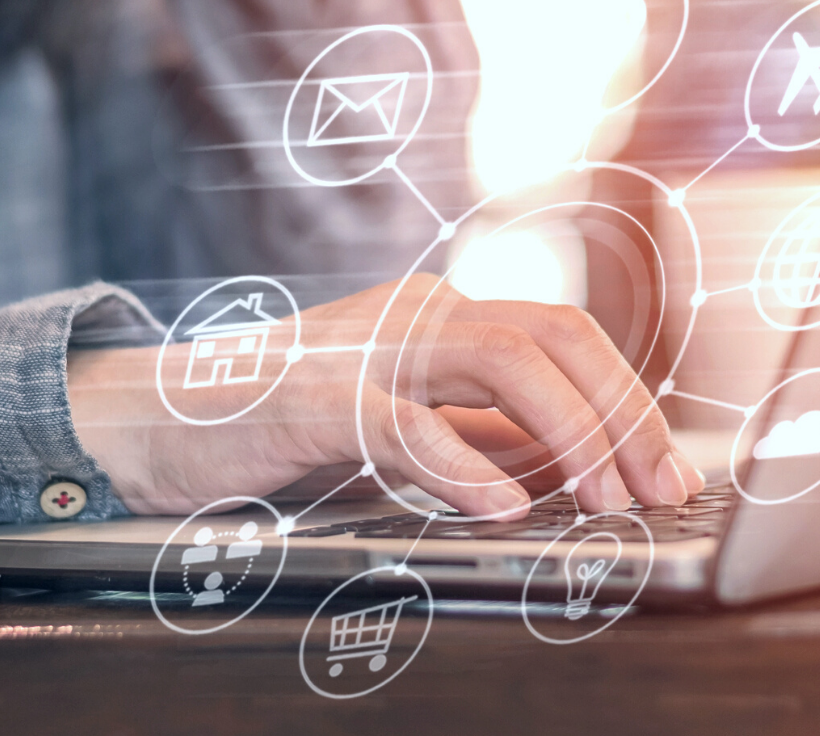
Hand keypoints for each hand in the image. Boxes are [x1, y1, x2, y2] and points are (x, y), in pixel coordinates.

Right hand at [69, 275, 703, 518]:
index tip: (668, 472)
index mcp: (440, 317)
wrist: (151, 418)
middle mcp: (416, 314)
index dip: (629, 401)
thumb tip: (575, 462)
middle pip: (556, 334)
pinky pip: (406, 421)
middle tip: (660, 489)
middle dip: (624, 413)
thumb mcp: (402, 423)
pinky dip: (463, 462)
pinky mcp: (315, 396)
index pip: (565, 336)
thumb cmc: (276, 425)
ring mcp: (367, 346)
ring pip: (503, 360)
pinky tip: (503, 504)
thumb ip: (480, 433)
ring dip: (571, 430)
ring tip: (604, 499)